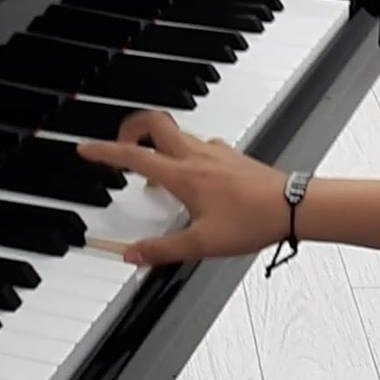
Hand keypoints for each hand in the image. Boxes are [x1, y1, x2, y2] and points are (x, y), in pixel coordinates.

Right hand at [77, 110, 287, 265]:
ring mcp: (214, 151)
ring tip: (151, 168)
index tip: (86, 149)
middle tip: (120, 146)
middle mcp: (195, 155)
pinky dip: (183, 151)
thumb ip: (163, 250)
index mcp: (182, 175)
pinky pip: (197, 143)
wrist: (293, 206)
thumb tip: (132, 256)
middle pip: (153, 123)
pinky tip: (190, 174)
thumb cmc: (253, 220)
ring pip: (175, 133)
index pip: (133, 156)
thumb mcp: (203, 244)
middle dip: (129, 128)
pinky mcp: (229, 155)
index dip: (105, 151)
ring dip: (156, 142)